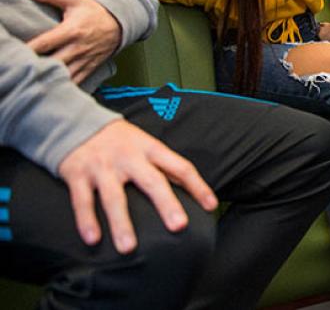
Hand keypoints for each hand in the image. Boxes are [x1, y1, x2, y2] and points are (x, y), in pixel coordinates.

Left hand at [23, 0, 122, 82]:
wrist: (120, 24)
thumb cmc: (93, 11)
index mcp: (72, 30)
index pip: (45, 42)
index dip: (28, 49)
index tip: (13, 52)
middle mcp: (78, 48)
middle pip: (52, 63)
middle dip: (36, 66)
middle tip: (20, 67)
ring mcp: (84, 60)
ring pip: (63, 76)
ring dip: (48, 78)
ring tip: (32, 79)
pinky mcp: (89, 69)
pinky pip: (74, 82)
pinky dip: (62, 86)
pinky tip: (49, 87)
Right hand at [58, 120, 216, 253]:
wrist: (75, 123)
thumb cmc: (119, 141)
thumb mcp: (146, 144)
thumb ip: (166, 166)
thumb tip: (193, 190)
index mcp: (150, 149)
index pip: (180, 167)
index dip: (197, 186)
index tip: (211, 206)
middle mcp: (129, 157)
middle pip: (152, 182)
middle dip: (166, 204)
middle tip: (179, 226)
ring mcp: (103, 167)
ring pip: (114, 197)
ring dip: (121, 223)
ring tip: (128, 248)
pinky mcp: (77, 175)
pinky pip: (82, 201)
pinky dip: (86, 221)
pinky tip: (93, 239)